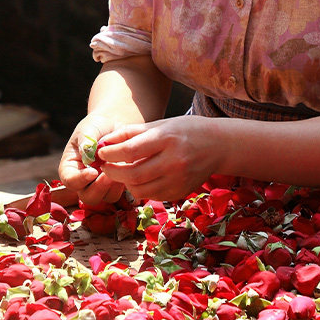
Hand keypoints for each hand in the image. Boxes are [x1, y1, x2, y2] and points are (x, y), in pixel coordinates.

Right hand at [58, 113, 126, 203]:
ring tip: (119, 168)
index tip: (93, 171)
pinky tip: (126, 169)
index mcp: (70, 167)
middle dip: (98, 188)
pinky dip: (122, 185)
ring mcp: (98, 185)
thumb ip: (86, 140)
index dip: (80, 180)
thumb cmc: (96, 126)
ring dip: (112, 187)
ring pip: (103, 198)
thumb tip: (86, 152)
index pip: (70, 180)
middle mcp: (82, 180)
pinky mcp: (112, 186)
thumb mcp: (88, 128)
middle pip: (86, 196)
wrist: (113, 126)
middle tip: (109, 175)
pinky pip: (117, 193)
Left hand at [97, 115, 222, 200]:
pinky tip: (139, 178)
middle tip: (105, 166)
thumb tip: (105, 142)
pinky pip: (152, 196)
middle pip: (133, 174)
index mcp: (167, 139)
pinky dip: (140, 189)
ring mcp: (179, 180)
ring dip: (125, 182)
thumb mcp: (160, 124)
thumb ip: (132, 133)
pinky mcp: (180, 192)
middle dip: (113, 171)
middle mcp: (174, 162)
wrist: (219, 145)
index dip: (111, 153)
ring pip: (140, 190)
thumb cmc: (186, 130)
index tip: (101, 152)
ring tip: (121, 171)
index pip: (131, 150)